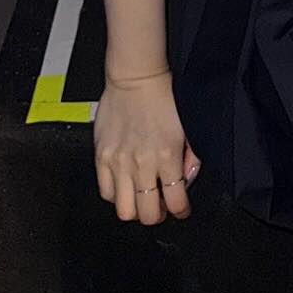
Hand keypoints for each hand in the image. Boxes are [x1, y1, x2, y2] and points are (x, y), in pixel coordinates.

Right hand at [92, 69, 201, 223]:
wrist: (136, 77)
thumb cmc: (163, 97)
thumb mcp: (187, 127)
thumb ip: (191, 158)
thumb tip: (186, 180)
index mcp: (167, 156)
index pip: (176, 203)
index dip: (181, 211)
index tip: (181, 209)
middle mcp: (142, 164)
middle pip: (148, 214)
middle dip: (158, 214)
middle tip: (161, 205)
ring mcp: (119, 162)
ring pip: (124, 211)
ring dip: (135, 209)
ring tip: (141, 198)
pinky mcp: (101, 157)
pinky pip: (106, 192)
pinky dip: (116, 195)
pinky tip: (125, 185)